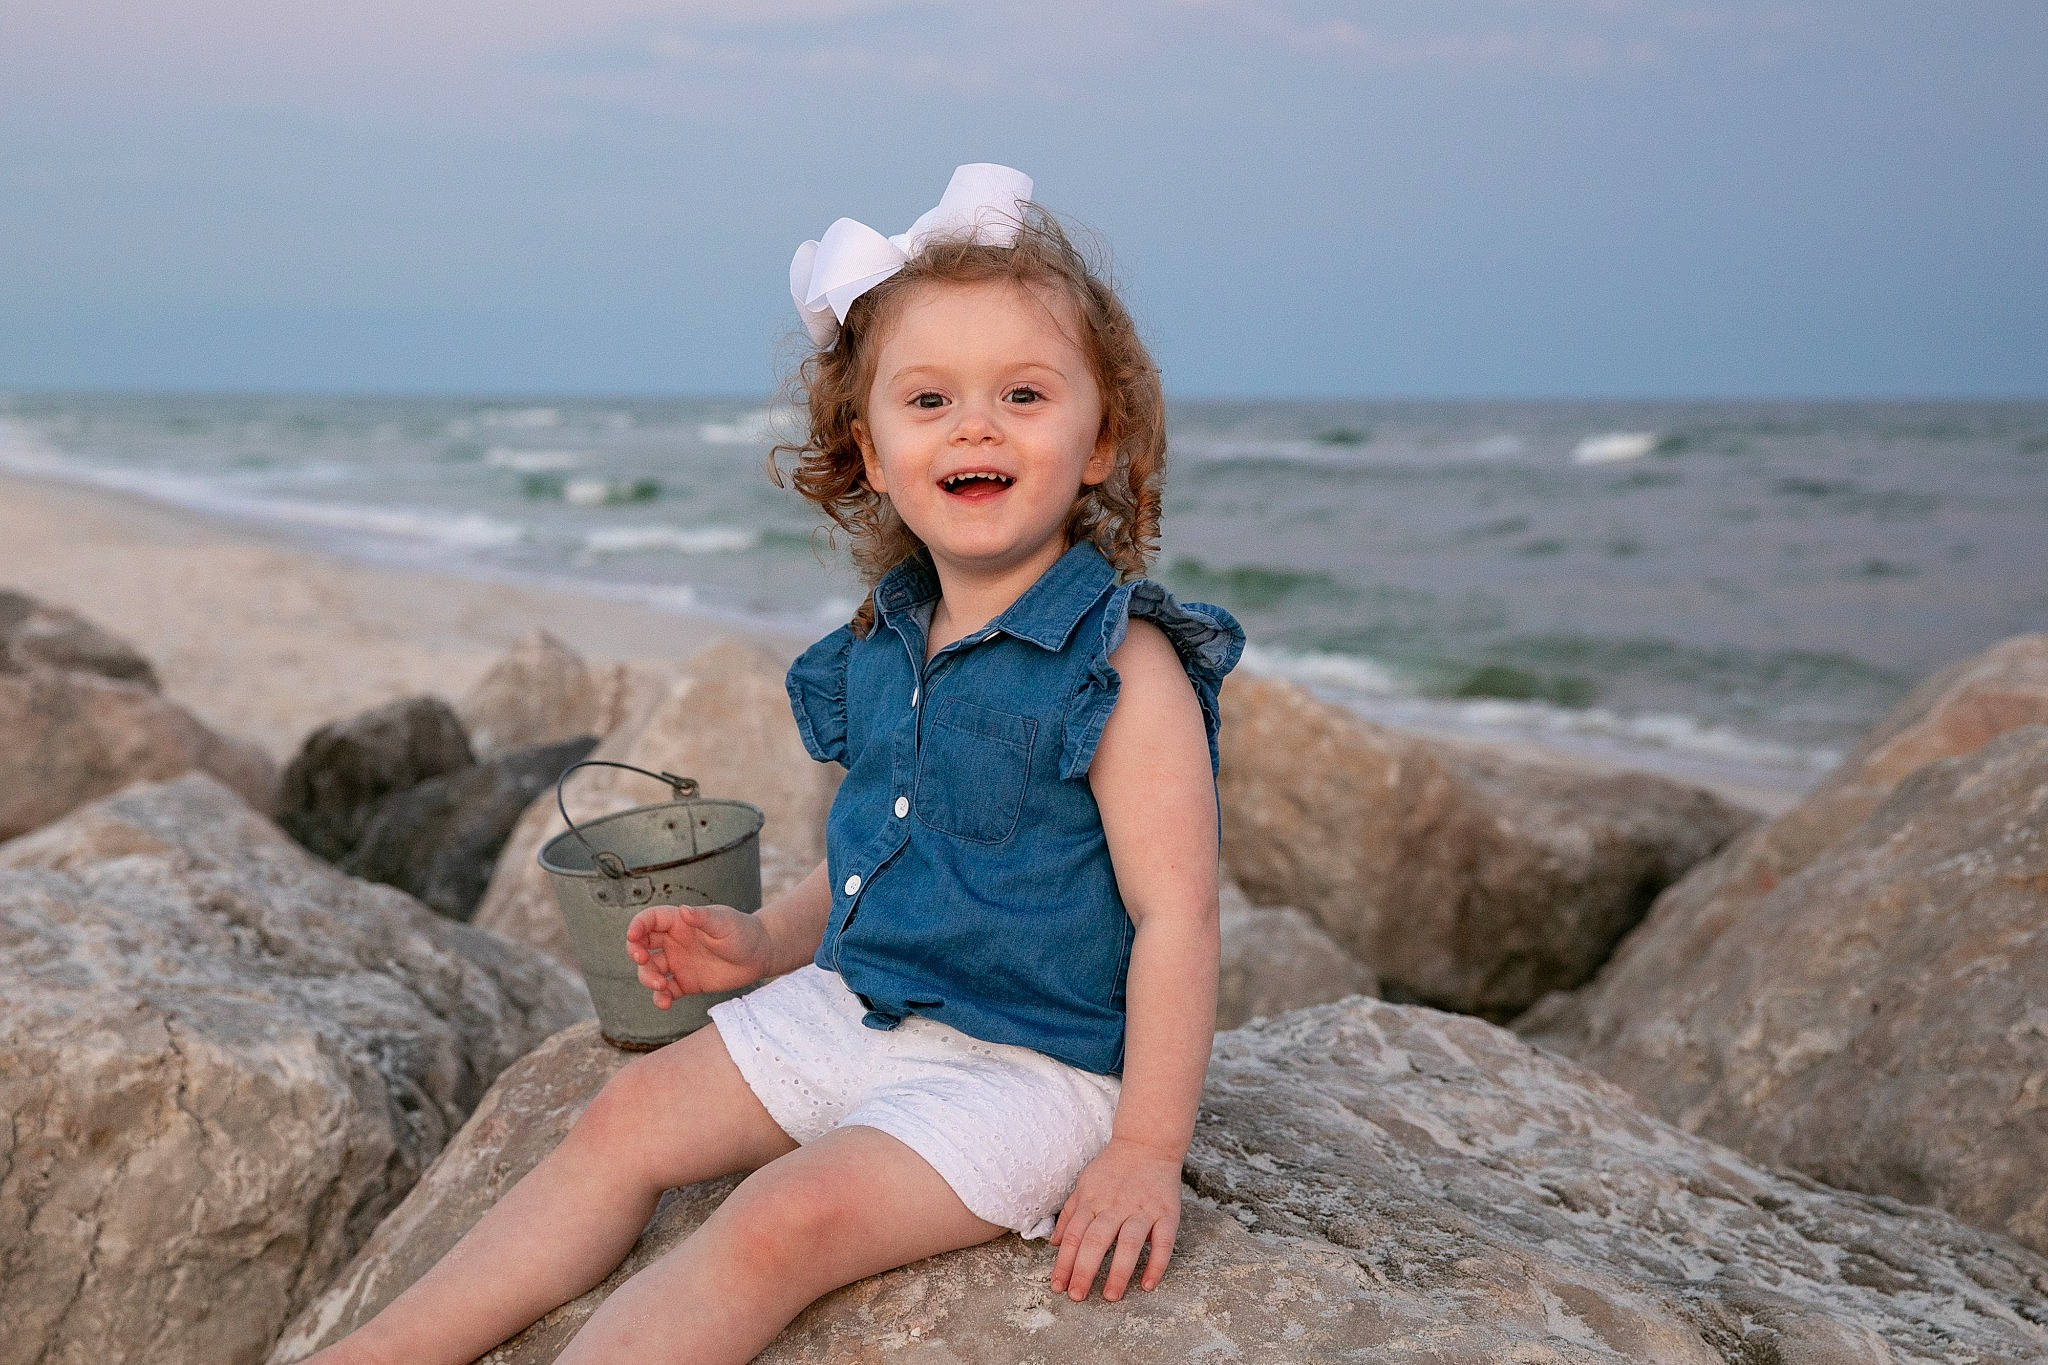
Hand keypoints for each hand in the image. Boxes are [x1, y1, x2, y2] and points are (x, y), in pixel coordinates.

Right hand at [624, 903, 770, 1006]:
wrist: (759, 956)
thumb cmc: (743, 932)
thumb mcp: (725, 923)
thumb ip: (704, 918)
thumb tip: (684, 910)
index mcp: (680, 922)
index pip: (650, 920)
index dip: (637, 926)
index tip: (633, 936)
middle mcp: (674, 942)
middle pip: (642, 945)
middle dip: (636, 953)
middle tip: (643, 960)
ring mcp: (678, 963)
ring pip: (650, 970)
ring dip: (648, 978)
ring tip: (660, 986)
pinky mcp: (685, 983)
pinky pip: (665, 991)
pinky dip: (660, 998)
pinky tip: (665, 1003)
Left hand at [1047, 1136, 1182, 1301]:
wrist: (1147, 1143)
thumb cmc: (1113, 1168)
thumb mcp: (1084, 1184)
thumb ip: (1069, 1213)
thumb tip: (1054, 1243)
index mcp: (1093, 1201)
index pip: (1074, 1236)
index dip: (1064, 1263)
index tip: (1058, 1286)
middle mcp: (1115, 1206)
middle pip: (1096, 1241)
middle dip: (1084, 1271)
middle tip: (1077, 1296)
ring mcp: (1143, 1210)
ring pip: (1129, 1243)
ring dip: (1118, 1271)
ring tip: (1111, 1296)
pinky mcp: (1167, 1214)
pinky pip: (1164, 1243)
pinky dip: (1156, 1264)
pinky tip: (1147, 1284)